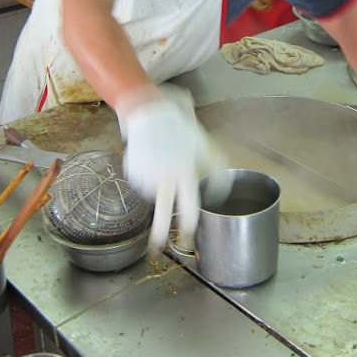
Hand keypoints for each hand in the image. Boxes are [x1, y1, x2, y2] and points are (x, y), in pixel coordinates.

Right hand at [119, 84, 210, 250]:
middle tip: (159, 246)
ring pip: (155, 192)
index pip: (189, 204)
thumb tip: (224, 185)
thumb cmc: (180, 126)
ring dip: (159, 187)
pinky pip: (142, 182)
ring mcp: (146, 175)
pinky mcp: (133, 173)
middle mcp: (164, 177)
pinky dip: (147, 177)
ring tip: (164, 163)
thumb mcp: (204, 143)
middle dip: (160, 232)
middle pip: (163, 211)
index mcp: (185, 171)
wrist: (149, 111)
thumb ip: (216, 164)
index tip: (188, 233)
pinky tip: (153, 159)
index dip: (189, 222)